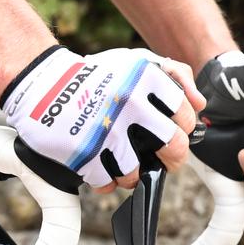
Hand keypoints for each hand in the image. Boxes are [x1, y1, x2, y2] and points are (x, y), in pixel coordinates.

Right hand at [0, 45, 199, 192]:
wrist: (44, 84)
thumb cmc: (97, 74)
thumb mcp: (138, 60)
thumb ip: (175, 75)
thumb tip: (199, 105)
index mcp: (146, 79)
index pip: (186, 116)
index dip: (183, 127)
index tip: (173, 128)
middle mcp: (130, 104)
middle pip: (175, 148)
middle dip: (172, 159)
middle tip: (163, 157)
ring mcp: (106, 131)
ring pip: (138, 173)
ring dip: (133, 174)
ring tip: (125, 164)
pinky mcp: (83, 153)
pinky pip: (106, 183)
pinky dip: (106, 182)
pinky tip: (102, 168)